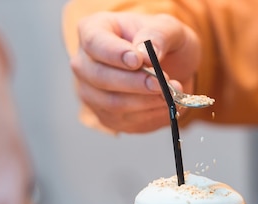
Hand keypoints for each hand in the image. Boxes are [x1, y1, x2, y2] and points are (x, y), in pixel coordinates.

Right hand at [69, 11, 199, 132]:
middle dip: (134, 83)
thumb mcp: (167, 28)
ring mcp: (92, 93)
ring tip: (172, 93)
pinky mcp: (106, 116)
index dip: (114, 54)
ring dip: (146, 102)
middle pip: (100, 77)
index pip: (95, 42)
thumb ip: (158, 35)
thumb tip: (146, 54)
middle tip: (161, 83)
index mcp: (93, 30)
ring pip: (113, 104)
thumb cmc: (161, 41)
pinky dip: (151, 114)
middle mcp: (84, 63)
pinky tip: (167, 104)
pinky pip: (126, 121)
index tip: (138, 60)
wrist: (168, 67)